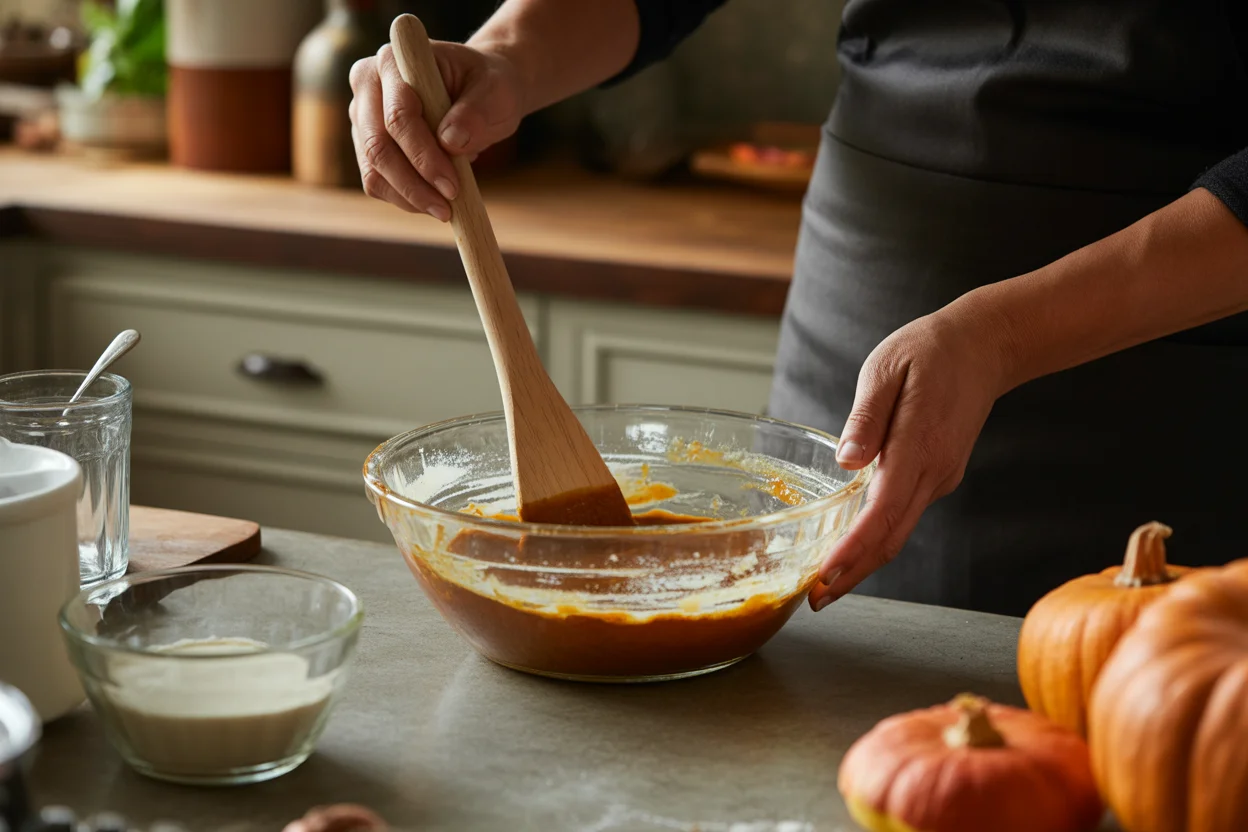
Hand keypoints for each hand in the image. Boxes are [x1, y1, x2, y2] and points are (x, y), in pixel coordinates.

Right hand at [348, 41, 524, 219]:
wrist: (479, 91)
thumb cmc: (488, 86)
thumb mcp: (496, 91)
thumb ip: (475, 112)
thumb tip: (450, 142)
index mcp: (394, 61)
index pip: (398, 116)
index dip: (423, 156)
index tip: (452, 186)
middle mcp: (368, 86)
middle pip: (378, 146)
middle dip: (413, 184)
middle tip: (447, 208)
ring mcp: (363, 118)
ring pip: (373, 170)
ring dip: (408, 197)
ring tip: (444, 209)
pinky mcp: (367, 145)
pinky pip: (376, 182)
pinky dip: (403, 198)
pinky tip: (432, 201)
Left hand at [807, 304, 1013, 610]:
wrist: (985, 346)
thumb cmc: (930, 351)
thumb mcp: (887, 369)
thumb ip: (866, 417)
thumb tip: (847, 461)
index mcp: (919, 445)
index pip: (882, 512)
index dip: (853, 550)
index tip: (825, 576)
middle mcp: (934, 471)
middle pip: (891, 537)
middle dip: (853, 574)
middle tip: (815, 601)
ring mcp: (940, 477)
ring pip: (899, 532)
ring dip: (864, 562)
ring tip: (824, 585)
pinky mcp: (938, 475)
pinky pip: (904, 515)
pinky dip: (877, 539)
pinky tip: (850, 547)